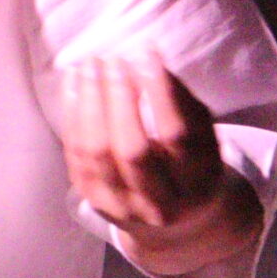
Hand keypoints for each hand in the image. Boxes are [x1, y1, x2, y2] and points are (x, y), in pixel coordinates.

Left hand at [57, 49, 261, 277]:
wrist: (176, 222)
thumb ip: (182, 103)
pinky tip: (74, 84)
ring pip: (96, 153)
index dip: (160, 92)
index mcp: (197, 183)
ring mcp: (121, 205)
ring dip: (89, 102)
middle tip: (112, 60)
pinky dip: (72, 114)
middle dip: (119, 98)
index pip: (177, 136)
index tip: (146, 55)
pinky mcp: (91, 199)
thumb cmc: (190, 163)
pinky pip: (75, 154)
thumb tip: (147, 62)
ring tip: (89, 66)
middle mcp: (159, 203)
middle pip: (132, 150)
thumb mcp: (204, 138)